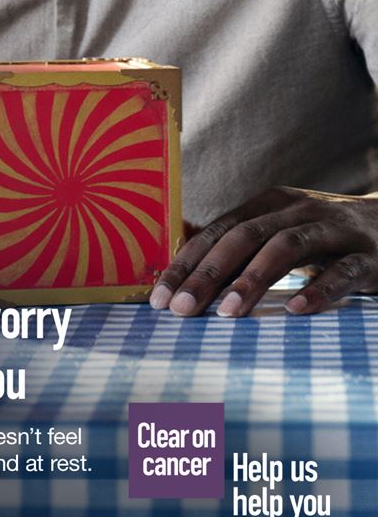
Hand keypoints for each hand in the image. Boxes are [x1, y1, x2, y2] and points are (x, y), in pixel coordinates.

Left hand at [149, 186, 377, 316]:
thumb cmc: (326, 237)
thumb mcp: (279, 229)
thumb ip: (237, 241)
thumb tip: (181, 250)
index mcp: (271, 205)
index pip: (219, 230)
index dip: (187, 262)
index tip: (160, 296)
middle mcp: (299, 211)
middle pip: (246, 236)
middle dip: (209, 273)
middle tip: (182, 308)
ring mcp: (336, 230)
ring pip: (288, 247)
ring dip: (254, 278)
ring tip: (228, 311)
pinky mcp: (370, 256)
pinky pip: (342, 271)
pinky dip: (319, 290)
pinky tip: (296, 311)